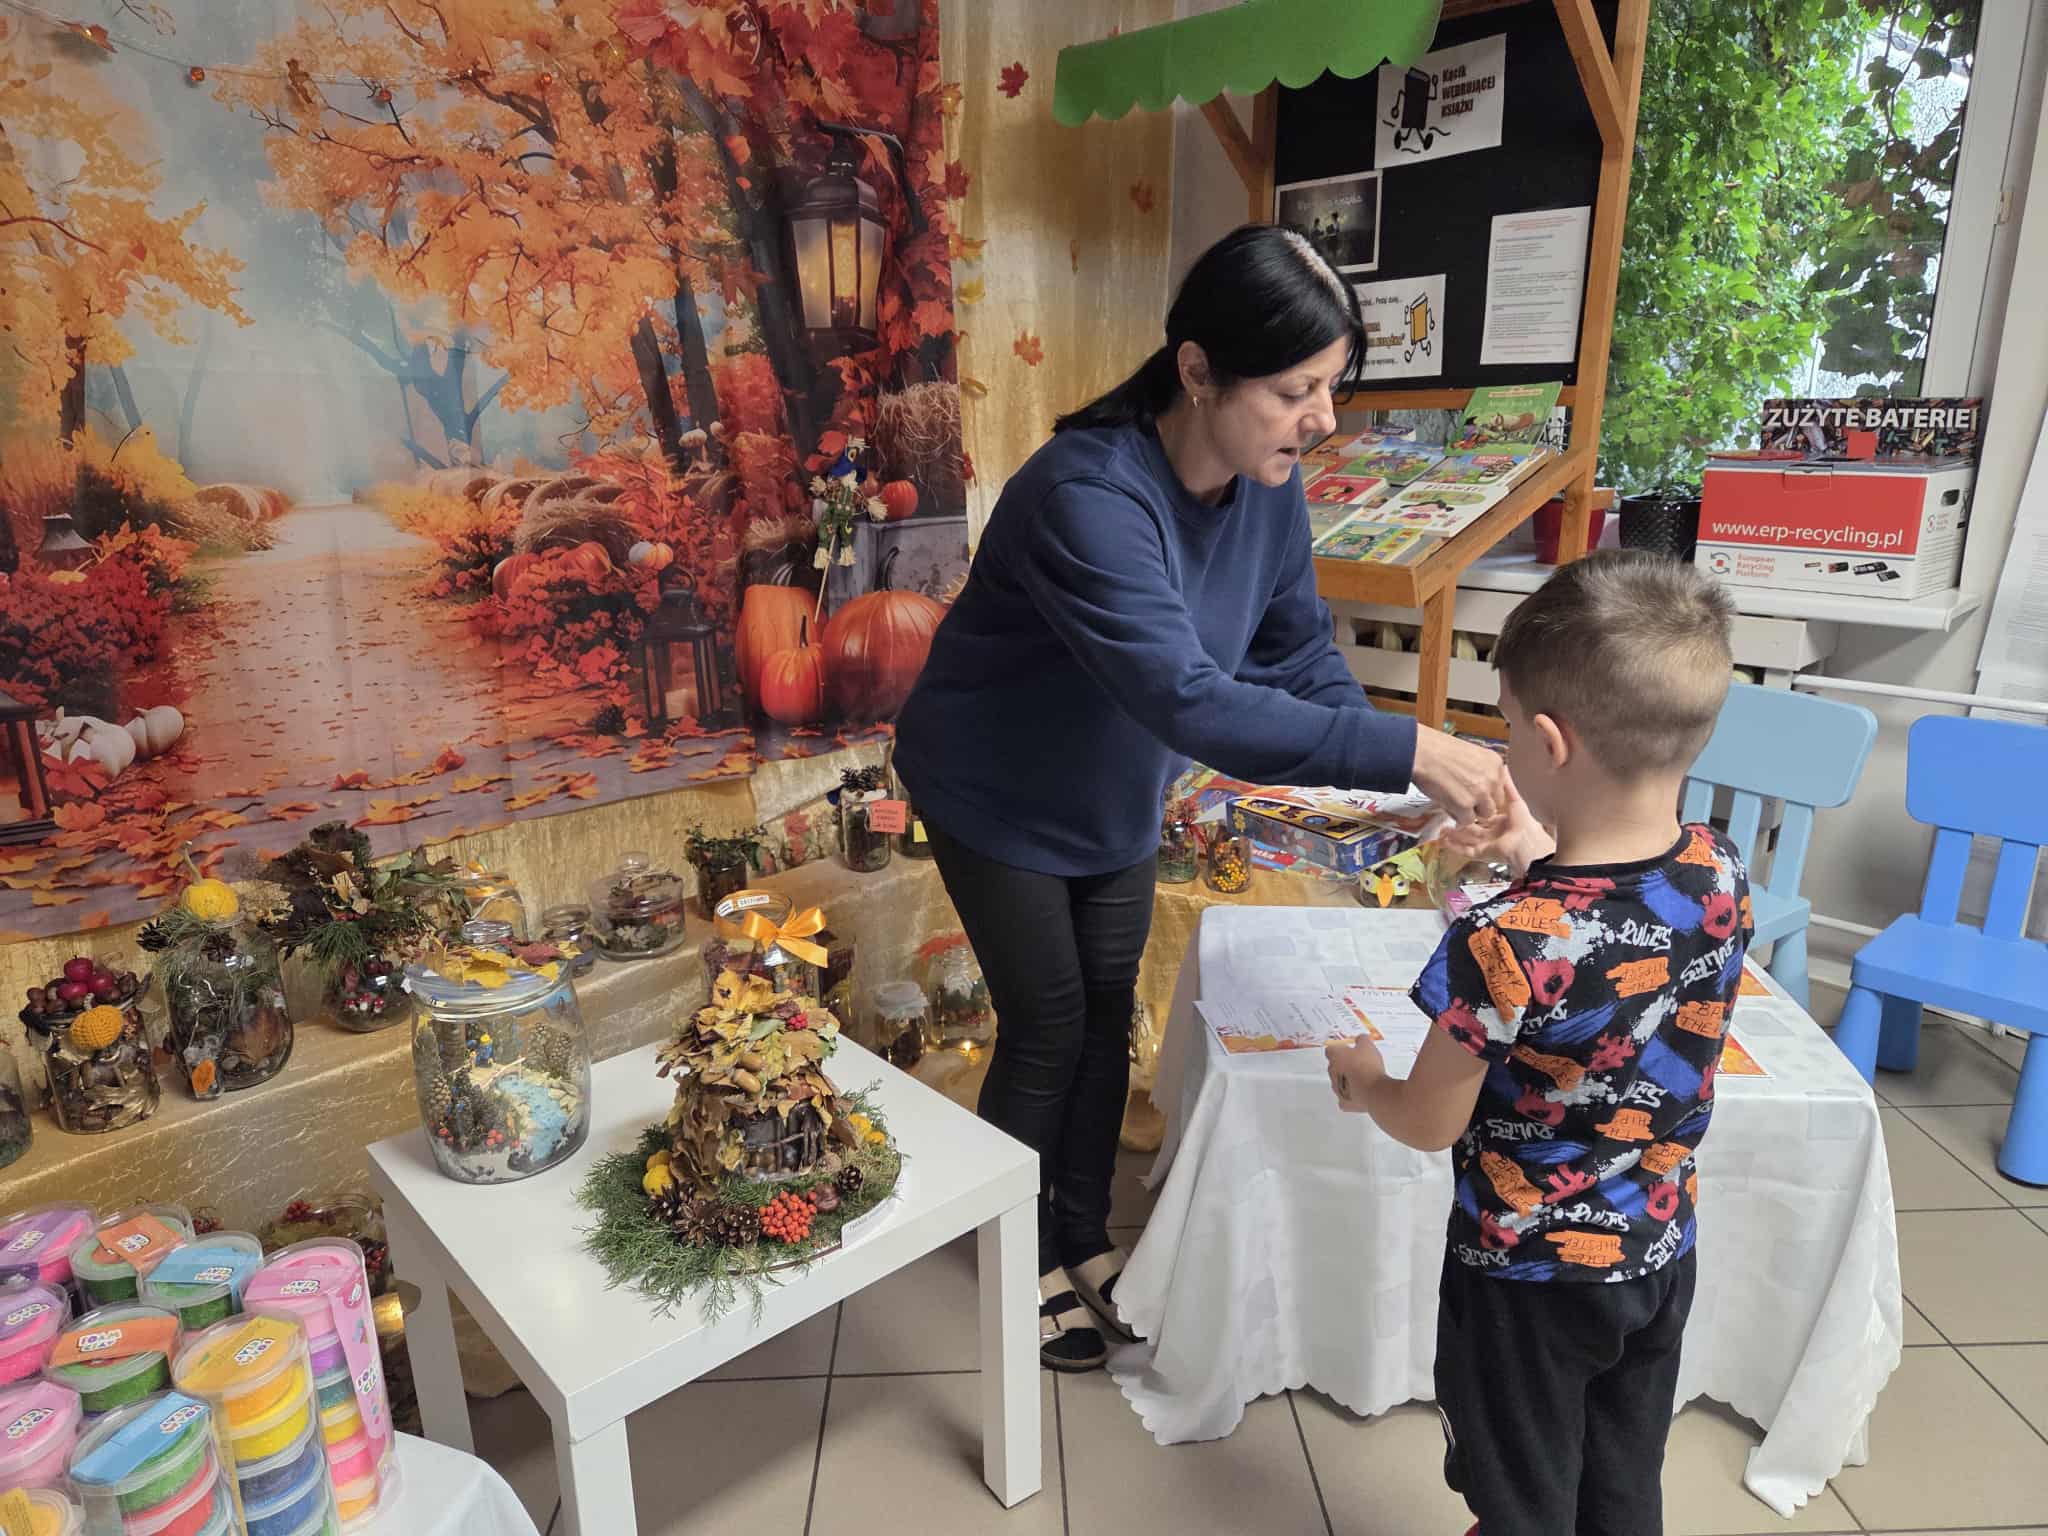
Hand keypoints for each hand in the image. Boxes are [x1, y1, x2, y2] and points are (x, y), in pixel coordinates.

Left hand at [1326, 1035, 1386, 1112]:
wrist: (1374, 1091)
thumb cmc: (1368, 1068)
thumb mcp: (1368, 1046)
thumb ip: (1362, 1040)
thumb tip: (1362, 1039)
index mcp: (1335, 1057)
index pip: (1331, 1050)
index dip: (1339, 1048)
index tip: (1346, 1048)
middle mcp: (1333, 1072)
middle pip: (1334, 1066)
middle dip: (1344, 1064)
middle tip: (1357, 1062)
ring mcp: (1337, 1088)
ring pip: (1339, 1082)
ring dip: (1347, 1079)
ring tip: (1362, 1077)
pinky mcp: (1345, 1102)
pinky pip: (1344, 1098)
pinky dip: (1351, 1095)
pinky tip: (1360, 1092)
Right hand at [1410, 725, 1512, 826]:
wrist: (1420, 752)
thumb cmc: (1437, 750)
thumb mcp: (1470, 754)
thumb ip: (1480, 770)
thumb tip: (1480, 785)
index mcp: (1495, 764)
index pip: (1500, 788)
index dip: (1486, 792)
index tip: (1475, 792)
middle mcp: (1493, 778)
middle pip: (1495, 803)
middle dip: (1480, 804)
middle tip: (1463, 798)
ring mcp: (1480, 792)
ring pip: (1484, 814)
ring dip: (1470, 811)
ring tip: (1454, 801)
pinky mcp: (1465, 805)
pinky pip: (1467, 820)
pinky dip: (1457, 816)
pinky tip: (1447, 804)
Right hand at [1437, 774, 1553, 878]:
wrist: (1526, 844)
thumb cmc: (1525, 823)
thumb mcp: (1515, 799)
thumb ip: (1508, 785)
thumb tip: (1505, 767)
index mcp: (1503, 821)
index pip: (1485, 815)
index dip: (1474, 809)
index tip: (1461, 801)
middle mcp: (1495, 833)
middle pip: (1473, 828)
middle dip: (1460, 823)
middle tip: (1447, 816)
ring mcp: (1487, 844)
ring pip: (1466, 839)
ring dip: (1454, 835)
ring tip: (1441, 829)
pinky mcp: (1482, 853)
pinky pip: (1465, 850)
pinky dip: (1454, 846)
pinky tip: (1444, 841)